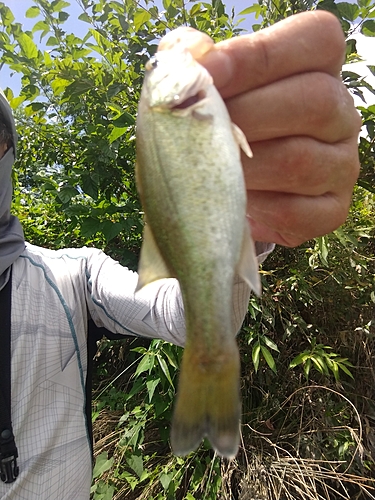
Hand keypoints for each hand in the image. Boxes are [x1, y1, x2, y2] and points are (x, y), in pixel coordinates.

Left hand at [197, 11, 360, 246]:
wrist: (233, 185)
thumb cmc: (225, 126)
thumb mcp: (213, 86)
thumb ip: (201, 62)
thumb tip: (190, 55)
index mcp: (320, 69)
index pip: (315, 40)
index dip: (258, 55)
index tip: (207, 73)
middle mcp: (341, 114)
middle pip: (314, 101)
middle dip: (247, 115)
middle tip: (200, 130)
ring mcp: (341, 165)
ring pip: (300, 161)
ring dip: (244, 167)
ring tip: (206, 170)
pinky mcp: (331, 210)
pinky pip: (296, 211)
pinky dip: (255, 209)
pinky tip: (230, 203)